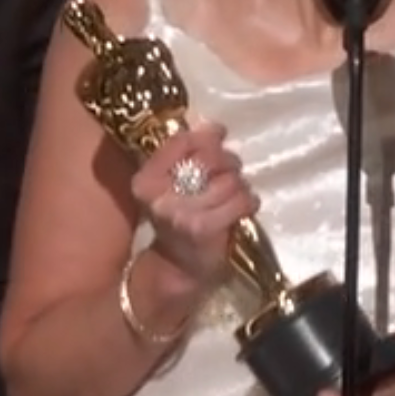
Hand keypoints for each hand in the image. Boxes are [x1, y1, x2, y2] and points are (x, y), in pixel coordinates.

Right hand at [132, 121, 253, 294]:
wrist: (181, 267)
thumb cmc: (181, 218)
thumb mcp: (173, 185)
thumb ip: (189, 154)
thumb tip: (216, 128)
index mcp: (145, 180)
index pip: (180, 141)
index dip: (205, 136)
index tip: (217, 136)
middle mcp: (159, 195)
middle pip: (209, 157)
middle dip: (227, 162)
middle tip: (228, 173)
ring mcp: (183, 212)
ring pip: (230, 179)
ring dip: (239, 186)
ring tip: (233, 196)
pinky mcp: (206, 228)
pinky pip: (242, 199)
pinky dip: (249, 202)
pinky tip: (243, 208)